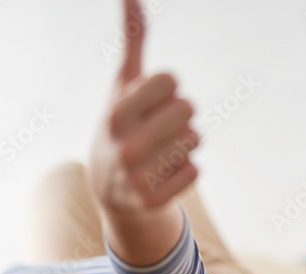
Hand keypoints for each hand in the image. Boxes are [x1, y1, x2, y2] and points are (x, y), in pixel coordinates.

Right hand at [89, 0, 198, 215]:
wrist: (110, 190)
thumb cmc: (123, 126)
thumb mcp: (123, 85)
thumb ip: (132, 40)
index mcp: (116, 113)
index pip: (171, 81)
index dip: (168, 90)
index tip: (151, 103)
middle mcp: (125, 147)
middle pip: (188, 110)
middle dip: (180, 116)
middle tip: (159, 130)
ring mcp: (138, 178)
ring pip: (194, 141)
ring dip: (184, 144)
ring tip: (159, 153)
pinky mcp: (152, 202)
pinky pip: (195, 171)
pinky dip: (185, 171)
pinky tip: (163, 175)